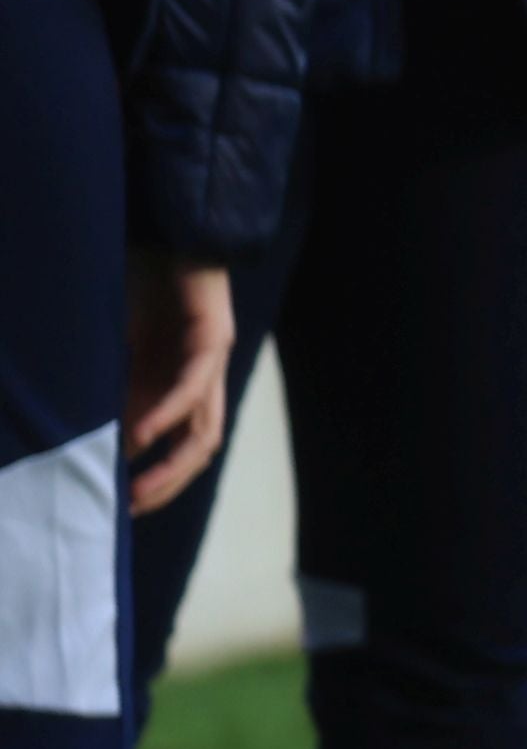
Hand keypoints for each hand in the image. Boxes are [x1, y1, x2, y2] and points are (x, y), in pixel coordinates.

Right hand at [122, 257, 233, 509]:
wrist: (165, 238)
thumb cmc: (135, 290)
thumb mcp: (113, 353)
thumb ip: (110, 393)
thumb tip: (92, 443)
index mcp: (178, 389)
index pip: (180, 451)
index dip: (157, 482)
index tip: (120, 509)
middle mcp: (201, 383)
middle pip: (198, 451)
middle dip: (164, 485)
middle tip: (128, 510)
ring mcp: (212, 363)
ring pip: (204, 430)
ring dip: (171, 464)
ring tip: (136, 487)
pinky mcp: (212, 338)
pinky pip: (194, 387)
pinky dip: (167, 413)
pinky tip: (143, 434)